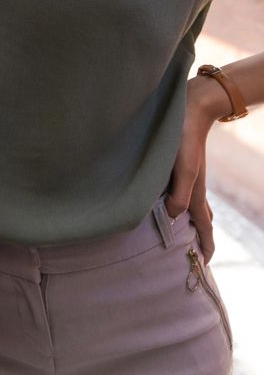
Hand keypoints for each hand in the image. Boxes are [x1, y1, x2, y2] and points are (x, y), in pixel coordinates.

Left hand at [164, 76, 219, 263]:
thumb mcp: (183, 170)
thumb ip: (179, 195)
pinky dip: (180, 203)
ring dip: (189, 221)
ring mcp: (190, 177)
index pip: (205, 227)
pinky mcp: (182, 166)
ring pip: (193, 205)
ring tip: (180, 232)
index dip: (206, 246)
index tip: (204, 265)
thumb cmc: (184, 139)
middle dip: (200, 237)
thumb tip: (170, 217)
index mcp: (197, 193)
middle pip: (201, 219)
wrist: (191, 109)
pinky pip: (184, 192)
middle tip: (192, 252)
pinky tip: (168, 199)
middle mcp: (195, 188)